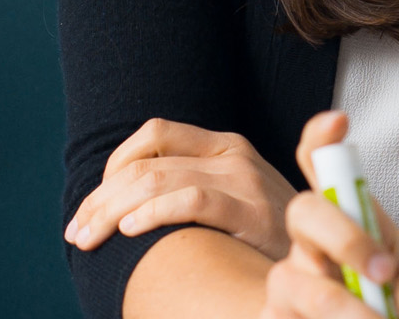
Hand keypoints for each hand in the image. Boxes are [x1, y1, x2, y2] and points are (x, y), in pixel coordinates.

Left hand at [66, 119, 298, 259]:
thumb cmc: (269, 242)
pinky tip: (129, 233)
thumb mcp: (236, 204)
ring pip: (156, 180)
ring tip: (87, 239)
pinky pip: (189, 203)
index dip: (114, 166)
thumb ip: (189, 191)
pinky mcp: (251, 212)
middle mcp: (233, 155)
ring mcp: (244, 181)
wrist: (321, 265)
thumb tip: (127, 196)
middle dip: (100, 198)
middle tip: (76, 231)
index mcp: (225, 146)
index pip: (154, 134)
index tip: (93, 206)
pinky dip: (151, 215)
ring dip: (109, 211)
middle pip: (145, 163)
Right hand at [265, 112, 398, 318]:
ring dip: (341, 305)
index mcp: (346, 225)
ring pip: (291, 276)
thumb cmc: (393, 317)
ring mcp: (286, 282)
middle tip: (385, 273)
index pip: (323, 171)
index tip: (338, 121)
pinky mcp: (273, 317)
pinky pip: (283, 318)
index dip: (322, 142)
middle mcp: (309, 245)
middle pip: (305, 212)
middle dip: (344, 236)